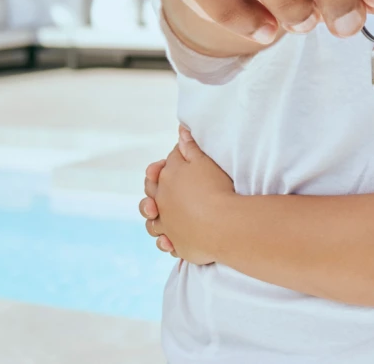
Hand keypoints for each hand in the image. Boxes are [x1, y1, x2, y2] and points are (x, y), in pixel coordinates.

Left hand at [140, 126, 235, 263]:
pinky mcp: (176, 244)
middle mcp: (161, 203)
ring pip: (153, 222)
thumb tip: (181, 130)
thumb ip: (190, 146)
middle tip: (164, 188)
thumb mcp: (204, 161)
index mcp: (166, 180)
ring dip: (156, 219)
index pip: (159, 169)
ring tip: (164, 217)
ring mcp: (167, 225)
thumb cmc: (215, 188)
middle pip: (150, 196)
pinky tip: (172, 239)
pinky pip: (166, 243)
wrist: (222, 222)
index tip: (172, 164)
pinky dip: (167, 241)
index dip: (165, 165)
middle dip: (153, 191)